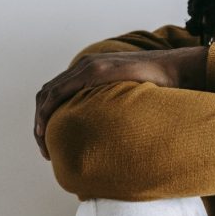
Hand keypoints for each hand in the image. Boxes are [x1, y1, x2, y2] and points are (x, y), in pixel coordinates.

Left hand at [33, 46, 207, 159]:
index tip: (49, 142)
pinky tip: (46, 130)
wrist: (176, 70)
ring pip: (47, 95)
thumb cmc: (159, 88)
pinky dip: (47, 112)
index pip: (57, 93)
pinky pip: (59, 92)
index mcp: (91, 71)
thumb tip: (114, 136)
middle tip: (44, 149)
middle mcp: (85, 66)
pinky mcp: (95, 71)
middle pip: (46, 94)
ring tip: (44, 146)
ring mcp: (88, 66)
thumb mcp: (129, 100)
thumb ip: (115, 109)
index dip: (47, 117)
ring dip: (39, 121)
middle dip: (39, 122)